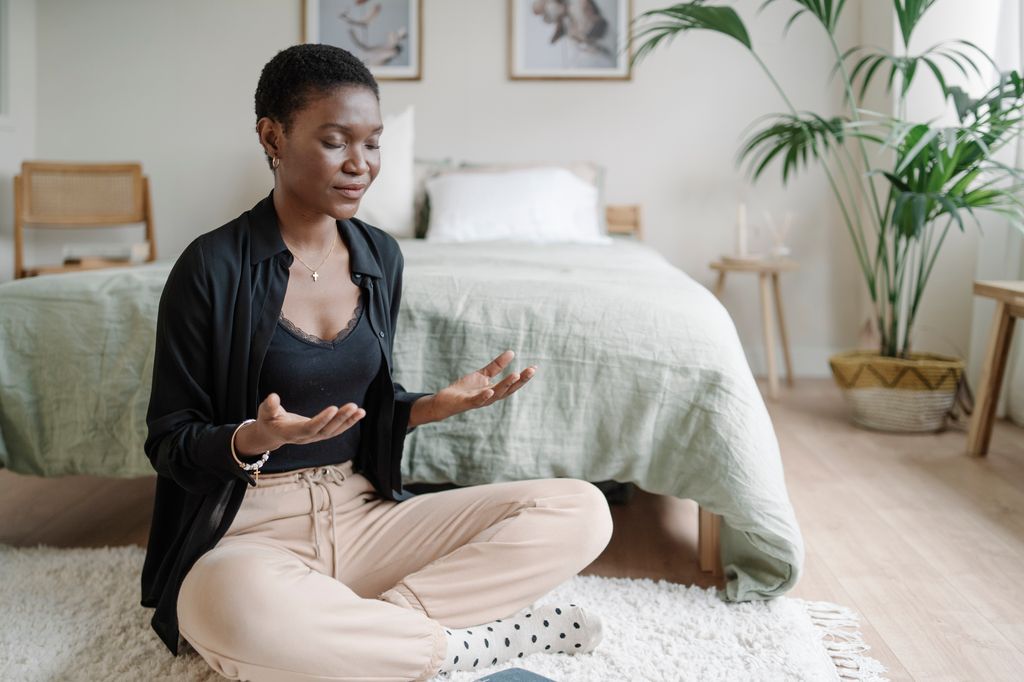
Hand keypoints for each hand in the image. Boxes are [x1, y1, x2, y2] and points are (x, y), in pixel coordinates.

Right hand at [236, 393, 364, 453]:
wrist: (272, 434)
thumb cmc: (268, 420)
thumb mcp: (265, 412)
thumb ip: (269, 406)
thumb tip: (273, 397)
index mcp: (292, 433)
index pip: (310, 428)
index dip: (322, 420)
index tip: (333, 408)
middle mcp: (306, 437)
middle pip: (326, 430)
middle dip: (340, 419)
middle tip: (353, 406)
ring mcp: (315, 437)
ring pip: (334, 431)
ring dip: (348, 421)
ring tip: (361, 411)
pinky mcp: (320, 434)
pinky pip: (336, 430)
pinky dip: (349, 422)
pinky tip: (359, 413)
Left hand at [424, 350, 536, 423]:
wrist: (446, 401)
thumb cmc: (465, 389)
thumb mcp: (483, 375)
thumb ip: (496, 366)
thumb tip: (512, 352)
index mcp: (495, 390)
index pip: (513, 384)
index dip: (524, 377)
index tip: (535, 367)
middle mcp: (490, 397)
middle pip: (509, 390)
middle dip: (520, 381)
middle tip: (531, 370)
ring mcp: (479, 400)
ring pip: (496, 394)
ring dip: (506, 385)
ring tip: (515, 374)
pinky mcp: (467, 402)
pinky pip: (477, 400)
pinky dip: (484, 396)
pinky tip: (490, 389)